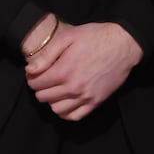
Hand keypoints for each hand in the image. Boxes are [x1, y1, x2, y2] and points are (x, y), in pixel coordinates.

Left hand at [24, 21, 142, 120]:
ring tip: (56, 89)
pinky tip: (66, 102)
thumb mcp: (69, 37)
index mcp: (64, 70)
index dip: (32, 78)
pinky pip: (74, 116)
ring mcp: (85, 97)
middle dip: (40, 88)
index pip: (36, 84)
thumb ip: (47, 54)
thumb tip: (30, 70)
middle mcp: (73, 87)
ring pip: (56, 109)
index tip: (36, 73)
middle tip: (45, 79)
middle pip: (43, 97)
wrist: (123, 44)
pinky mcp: (96, 101)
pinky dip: (66, 112)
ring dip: (52, 100)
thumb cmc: (96, 37)